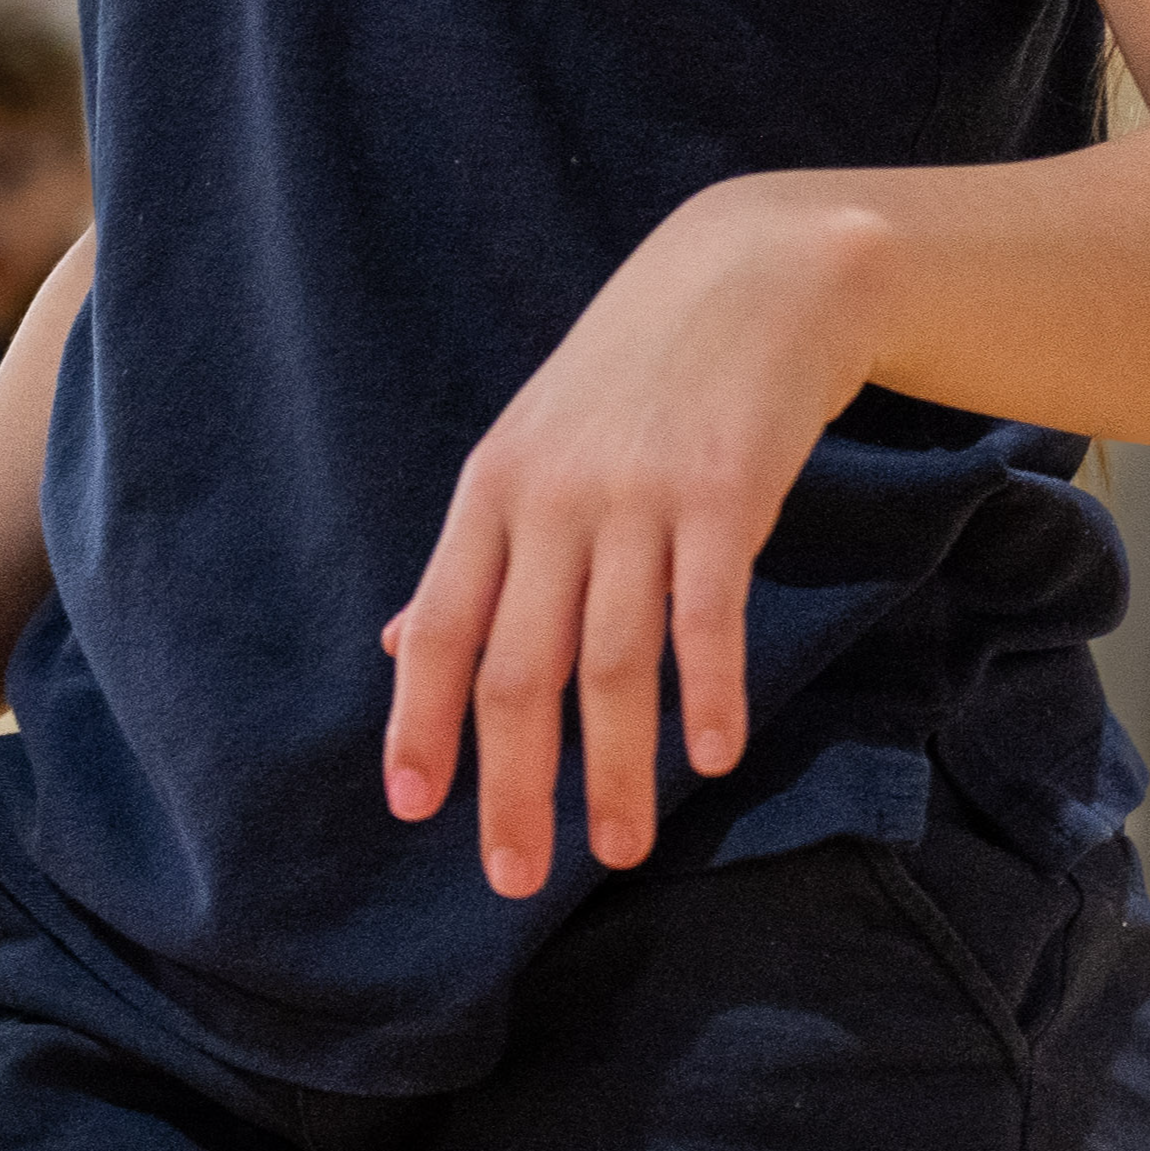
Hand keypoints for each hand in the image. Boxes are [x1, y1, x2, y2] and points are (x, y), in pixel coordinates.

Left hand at [381, 181, 885, 897]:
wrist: (753, 273)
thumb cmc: (635, 375)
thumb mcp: (532, 449)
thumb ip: (476, 557)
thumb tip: (395, 648)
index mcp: (493, 491)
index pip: (438, 627)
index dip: (421, 723)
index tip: (417, 810)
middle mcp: (553, 498)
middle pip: (518, 668)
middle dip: (514, 784)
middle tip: (517, 877)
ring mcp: (639, 494)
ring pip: (614, 661)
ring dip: (615, 768)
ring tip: (623, 849)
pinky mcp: (726, 491)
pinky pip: (708, 613)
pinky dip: (709, 691)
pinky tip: (714, 755)